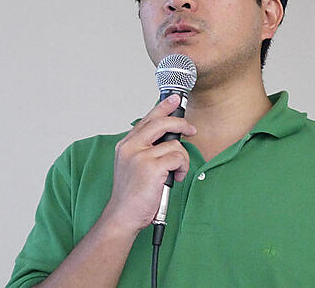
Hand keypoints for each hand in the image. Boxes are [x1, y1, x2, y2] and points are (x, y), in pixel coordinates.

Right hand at [100, 95, 195, 234]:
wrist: (123, 216)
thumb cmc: (131, 194)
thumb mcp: (133, 165)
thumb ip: (145, 149)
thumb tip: (169, 137)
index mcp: (126, 145)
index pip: (147, 119)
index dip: (163, 107)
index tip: (174, 98)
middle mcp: (131, 147)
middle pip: (161, 123)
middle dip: (181, 124)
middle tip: (192, 129)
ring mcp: (141, 156)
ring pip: (175, 144)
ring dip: (182, 159)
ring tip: (176, 172)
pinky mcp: (152, 167)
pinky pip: (178, 157)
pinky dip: (182, 168)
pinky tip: (176, 177)